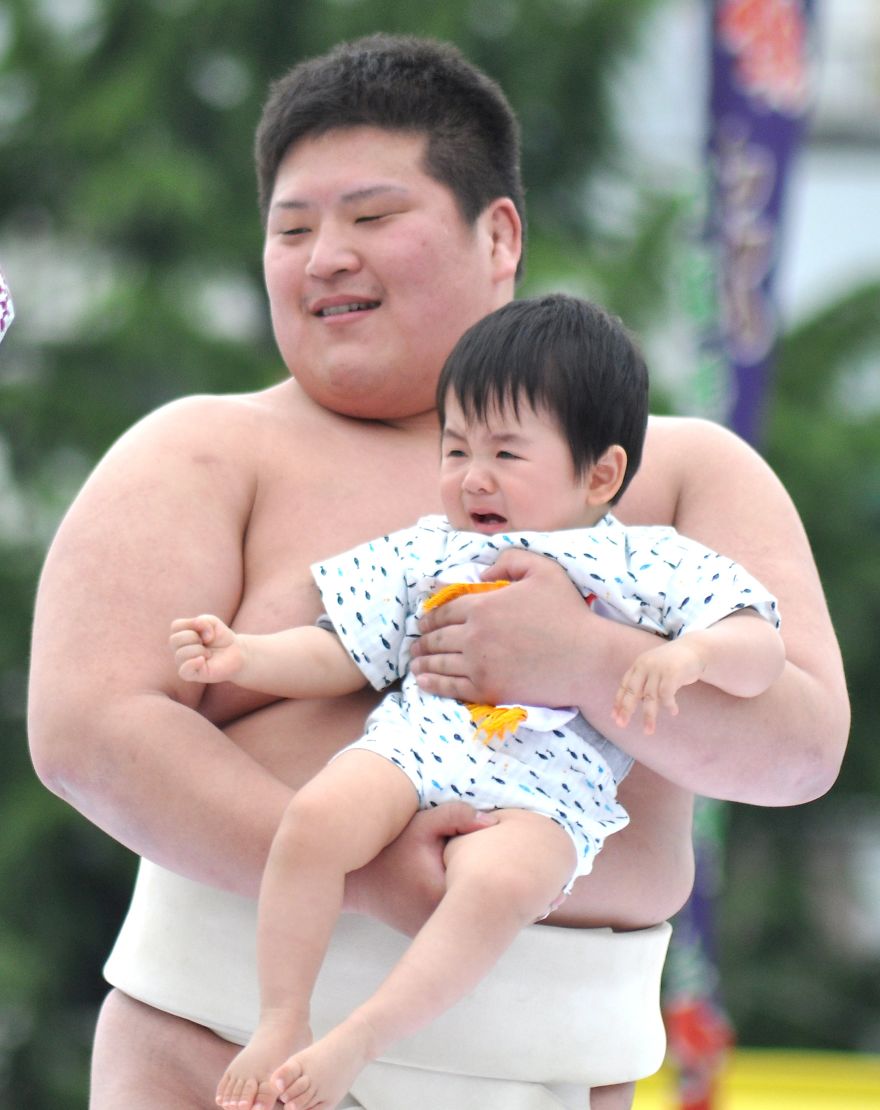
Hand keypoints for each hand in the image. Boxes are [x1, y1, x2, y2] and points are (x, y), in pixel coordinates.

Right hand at [168, 614, 243, 683]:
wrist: (235, 652)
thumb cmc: (220, 637)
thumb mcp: (212, 622)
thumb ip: (202, 621)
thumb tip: (198, 634)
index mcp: (180, 635)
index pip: (176, 626)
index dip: (193, 624)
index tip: (208, 629)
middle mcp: (179, 649)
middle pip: (175, 639)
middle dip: (195, 637)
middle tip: (207, 642)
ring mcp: (183, 662)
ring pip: (180, 653)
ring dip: (199, 650)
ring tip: (209, 653)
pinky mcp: (190, 675)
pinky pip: (183, 671)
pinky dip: (193, 663)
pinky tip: (203, 660)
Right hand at [344, 803, 498, 935]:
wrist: (354, 880)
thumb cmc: (387, 850)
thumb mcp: (420, 825)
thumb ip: (457, 816)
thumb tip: (493, 823)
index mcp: (443, 895)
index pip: (488, 877)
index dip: (497, 857)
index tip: (500, 842)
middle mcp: (441, 923)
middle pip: (484, 895)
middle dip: (490, 872)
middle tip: (500, 852)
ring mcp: (435, 930)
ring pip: (471, 907)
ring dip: (475, 885)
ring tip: (474, 862)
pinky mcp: (430, 930)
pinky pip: (456, 912)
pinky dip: (460, 895)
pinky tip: (456, 876)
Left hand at [410, 548, 587, 706]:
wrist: (586, 659)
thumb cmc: (567, 613)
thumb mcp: (542, 569)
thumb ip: (510, 559)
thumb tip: (483, 571)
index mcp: (483, 606)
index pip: (445, 611)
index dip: (430, 616)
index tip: (423, 621)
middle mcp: (474, 636)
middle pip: (438, 638)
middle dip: (423, 640)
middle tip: (415, 643)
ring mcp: (479, 666)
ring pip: (440, 663)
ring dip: (423, 662)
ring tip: (415, 663)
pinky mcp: (488, 690)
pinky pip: (451, 687)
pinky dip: (433, 684)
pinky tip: (423, 682)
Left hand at [612, 638, 706, 734]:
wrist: (695, 649)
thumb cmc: (672, 663)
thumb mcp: (654, 669)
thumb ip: (643, 684)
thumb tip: (631, 706)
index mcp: (638, 665)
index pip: (624, 685)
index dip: (618, 701)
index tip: (614, 716)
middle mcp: (645, 666)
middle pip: (632, 691)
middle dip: (627, 709)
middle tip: (622, 724)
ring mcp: (658, 669)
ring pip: (650, 697)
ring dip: (649, 716)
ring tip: (649, 730)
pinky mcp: (672, 673)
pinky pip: (666, 694)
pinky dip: (669, 705)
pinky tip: (673, 712)